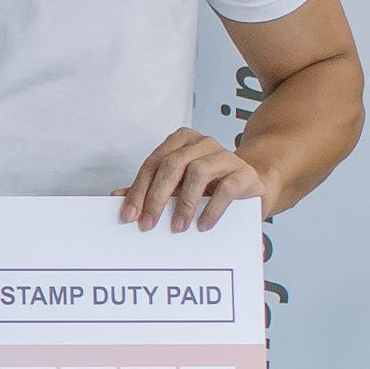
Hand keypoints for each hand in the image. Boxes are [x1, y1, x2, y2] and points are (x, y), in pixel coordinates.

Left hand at [120, 127, 267, 232]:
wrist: (251, 186)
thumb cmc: (210, 186)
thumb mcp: (177, 187)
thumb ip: (149, 189)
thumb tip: (117, 197)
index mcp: (181, 142)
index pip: (153, 163)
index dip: (138, 190)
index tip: (129, 215)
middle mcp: (203, 143)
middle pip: (172, 165)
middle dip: (156, 196)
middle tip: (148, 224)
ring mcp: (226, 156)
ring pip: (198, 172)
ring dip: (184, 203)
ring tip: (177, 227)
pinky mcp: (244, 174)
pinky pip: (226, 188)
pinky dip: (211, 209)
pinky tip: (202, 224)